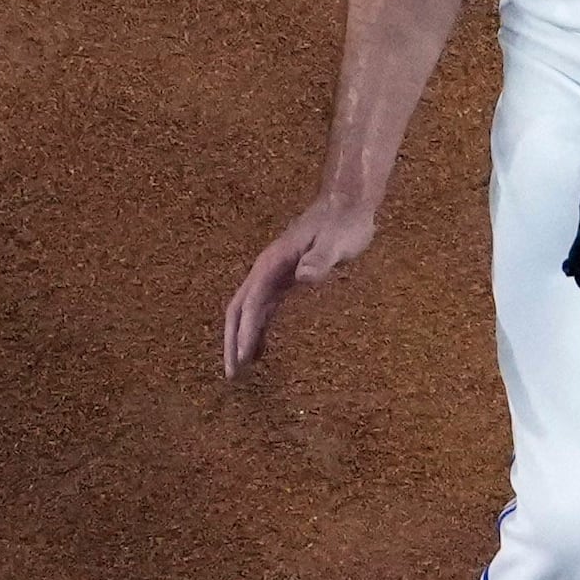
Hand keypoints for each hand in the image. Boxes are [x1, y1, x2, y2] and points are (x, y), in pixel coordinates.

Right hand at [223, 191, 380, 377]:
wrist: (347, 206)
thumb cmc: (344, 224)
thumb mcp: (337, 242)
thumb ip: (321, 259)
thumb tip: (304, 276)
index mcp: (272, 264)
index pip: (251, 304)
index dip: (245, 332)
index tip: (242, 358)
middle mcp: (266, 271)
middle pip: (239, 310)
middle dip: (233, 341)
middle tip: (233, 374)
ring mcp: (274, 276)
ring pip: (249, 311)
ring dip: (242, 339)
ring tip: (241, 370)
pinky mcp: (285, 280)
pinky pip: (264, 309)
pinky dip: (258, 330)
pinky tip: (261, 350)